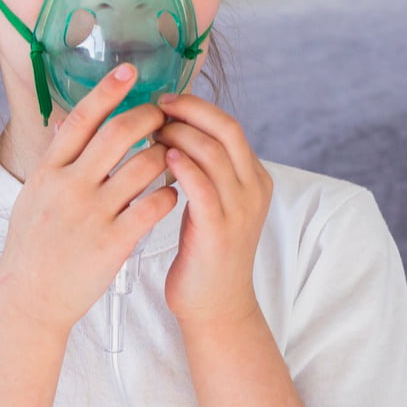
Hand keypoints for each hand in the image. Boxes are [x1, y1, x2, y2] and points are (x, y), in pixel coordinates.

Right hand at [0, 63, 177, 335]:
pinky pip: (152, 206)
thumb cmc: (33, 248)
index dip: (108, 90)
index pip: (82, 118)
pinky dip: (168, 194)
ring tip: (170, 157)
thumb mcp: (33, 197)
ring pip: (143, 166)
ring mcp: (92, 213)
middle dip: (148, 117)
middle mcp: (70, 186)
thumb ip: (53, 161)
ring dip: (164, 155)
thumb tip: (64, 123)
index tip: (131, 71)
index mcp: (49, 171)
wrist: (30, 299)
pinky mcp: (113, 242)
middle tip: (163, 115)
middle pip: (118, 133)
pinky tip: (171, 194)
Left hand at [151, 90, 271, 329]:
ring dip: (177, 135)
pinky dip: (181, 165)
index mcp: (255, 178)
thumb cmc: (204, 253)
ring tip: (150, 133)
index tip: (164, 101)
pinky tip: (159, 157)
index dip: (196, 106)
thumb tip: (170, 131)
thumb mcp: (213, 205)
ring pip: (212, 152)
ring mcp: (240, 209)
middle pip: (226, 129)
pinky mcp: (219, 229)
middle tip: (155, 107)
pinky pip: (201, 186)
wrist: (215, 306)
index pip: (229, 125)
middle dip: (188, 111)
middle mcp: (254, 189)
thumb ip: (204, 171)